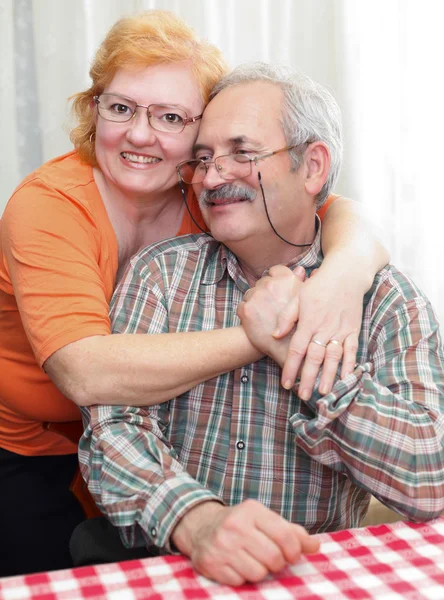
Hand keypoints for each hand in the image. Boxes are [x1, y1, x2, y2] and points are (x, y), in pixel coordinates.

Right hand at [172, 500, 318, 585]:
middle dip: (276, 563)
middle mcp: (235, 525)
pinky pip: (239, 582)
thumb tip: (315, 546)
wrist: (201, 527)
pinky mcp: (211, 563)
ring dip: (259, 571)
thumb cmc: (242, 524)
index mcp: (252, 510)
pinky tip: (236, 565)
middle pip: (273, 558)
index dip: (294, 551)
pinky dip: (242, 577)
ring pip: (258, 573)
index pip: (286, 536)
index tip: (291, 555)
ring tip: (251, 560)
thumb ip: (292, 532)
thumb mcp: (265, 520)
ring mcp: (221, 545)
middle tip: (270, 559)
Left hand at [237, 265, 305, 364]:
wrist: (288, 349)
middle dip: (264, 292)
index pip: (275, 270)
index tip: (276, 290)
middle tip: (271, 308)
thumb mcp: (305, 301)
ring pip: (250, 294)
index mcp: (286, 279)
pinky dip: (246, 313)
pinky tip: (256, 322)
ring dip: (254, 302)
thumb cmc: (300, 325)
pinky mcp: (246, 309)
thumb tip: (299, 269)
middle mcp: (271, 284)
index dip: (275, 280)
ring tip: (264, 316)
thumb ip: (301, 282)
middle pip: (262, 282)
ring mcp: (257, 296)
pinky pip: (241, 306)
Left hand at [278, 268, 361, 398]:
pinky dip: (350, 366)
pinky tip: (346, 379)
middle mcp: (324, 328)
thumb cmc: (318, 285)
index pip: (297, 349)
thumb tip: (275, 335)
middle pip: (315, 358)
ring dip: (329, 376)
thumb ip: (286, 317)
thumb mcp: (298, 296)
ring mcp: (341, 330)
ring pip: (334, 357)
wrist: (346, 274)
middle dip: (308, 378)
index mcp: (308, 321)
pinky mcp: (353, 330)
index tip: (286, 383)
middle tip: (303, 395)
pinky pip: (352, 350)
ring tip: (324, 393)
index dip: (291, 368)